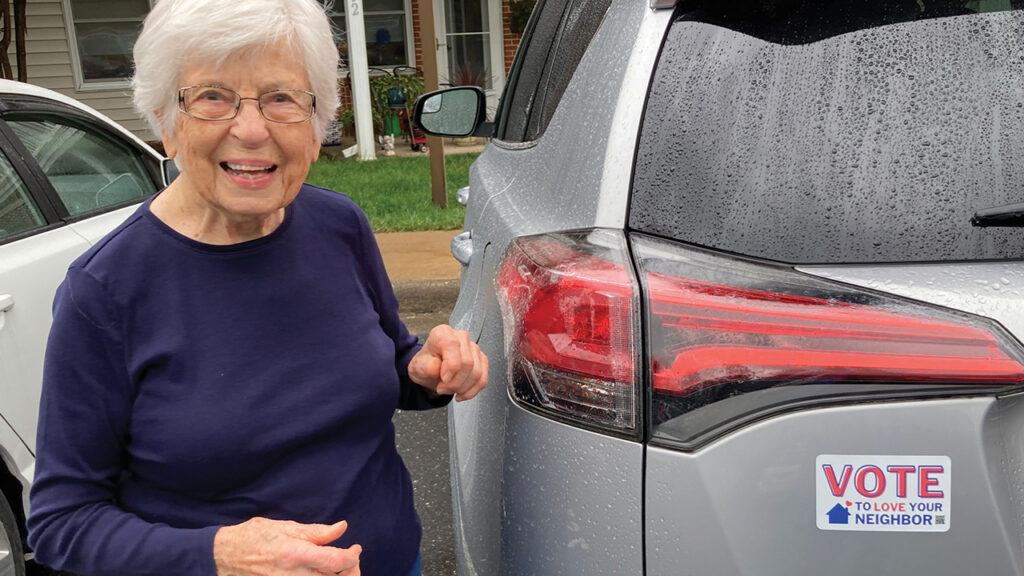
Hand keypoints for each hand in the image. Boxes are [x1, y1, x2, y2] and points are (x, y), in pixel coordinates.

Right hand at [213, 517, 360, 575]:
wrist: (224, 557)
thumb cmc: (254, 537)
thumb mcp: (285, 527)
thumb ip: (316, 532)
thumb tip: (341, 528)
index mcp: (295, 554)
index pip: (335, 561)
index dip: (352, 556)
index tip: (355, 548)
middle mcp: (293, 575)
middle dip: (350, 572)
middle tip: (351, 560)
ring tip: (339, 568)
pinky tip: (322, 574)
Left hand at [408, 324, 487, 401]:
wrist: (430, 370)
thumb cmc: (426, 364)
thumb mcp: (418, 366)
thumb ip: (426, 366)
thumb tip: (436, 367)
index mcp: (443, 333)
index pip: (453, 347)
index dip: (449, 368)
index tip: (442, 378)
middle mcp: (461, 337)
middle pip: (468, 363)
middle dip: (454, 383)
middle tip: (442, 388)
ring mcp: (473, 348)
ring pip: (477, 373)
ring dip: (462, 388)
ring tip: (450, 389)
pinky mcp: (481, 360)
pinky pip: (483, 379)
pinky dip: (471, 391)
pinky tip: (461, 393)